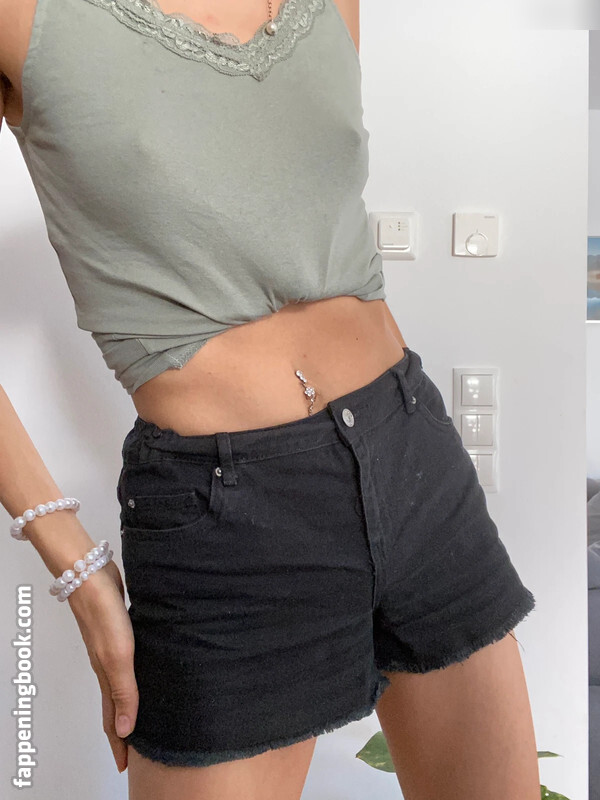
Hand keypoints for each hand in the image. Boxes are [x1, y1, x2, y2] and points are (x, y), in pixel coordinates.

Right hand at [68, 560, 137, 772]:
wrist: (91, 575)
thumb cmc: (105, 613)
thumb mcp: (118, 656)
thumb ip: (124, 690)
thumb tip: (125, 729)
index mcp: (107, 675)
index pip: (112, 719)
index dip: (119, 744)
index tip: (124, 766)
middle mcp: (108, 664)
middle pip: (116, 704)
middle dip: (123, 729)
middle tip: (134, 749)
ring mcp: (112, 647)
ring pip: (122, 682)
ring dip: (129, 701)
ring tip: (142, 715)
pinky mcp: (120, 629)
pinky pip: (128, 661)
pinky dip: (134, 675)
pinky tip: (146, 670)